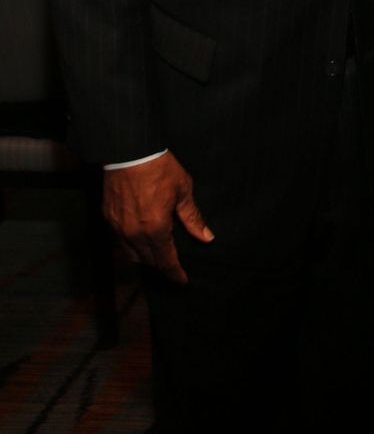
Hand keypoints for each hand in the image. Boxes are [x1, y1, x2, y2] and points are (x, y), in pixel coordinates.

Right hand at [102, 152, 213, 283]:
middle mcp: (134, 234)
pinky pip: (120, 241)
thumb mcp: (183, 191)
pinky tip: (140, 238)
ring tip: (157, 254)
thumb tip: (206, 237)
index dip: (175, 274)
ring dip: (145, 258)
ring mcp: (118, 227)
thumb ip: (192, 218)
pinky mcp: (108, 218)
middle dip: (161, 266)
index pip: (166, 261)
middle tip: (172, 266)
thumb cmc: (159, 168)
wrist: (129, 151)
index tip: (182, 281)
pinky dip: (131, 245)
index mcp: (156, 229)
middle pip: (148, 261)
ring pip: (131, 254)